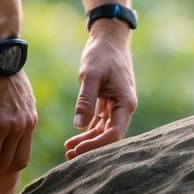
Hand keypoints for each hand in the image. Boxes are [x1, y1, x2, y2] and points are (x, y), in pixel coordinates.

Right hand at [0, 67, 36, 179]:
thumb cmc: (3, 75)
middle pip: (15, 164)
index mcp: (30, 121)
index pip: (22, 157)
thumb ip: (15, 116)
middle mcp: (25, 126)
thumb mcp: (17, 98)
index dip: (8, 166)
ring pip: (1, 162)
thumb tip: (5, 129)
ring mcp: (13, 126)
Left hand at [64, 20, 136, 159]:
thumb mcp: (91, 74)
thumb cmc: (102, 53)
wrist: (108, 37)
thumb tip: (79, 125)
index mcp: (126, 102)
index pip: (114, 133)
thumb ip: (86, 100)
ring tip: (67, 150)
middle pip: (109, 136)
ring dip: (88, 141)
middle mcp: (124, 107)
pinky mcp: (108, 102)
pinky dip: (88, 131)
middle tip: (68, 157)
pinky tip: (74, 139)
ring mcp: (117, 105)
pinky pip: (99, 122)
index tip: (76, 150)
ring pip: (103, 131)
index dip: (96, 145)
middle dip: (90, 147)